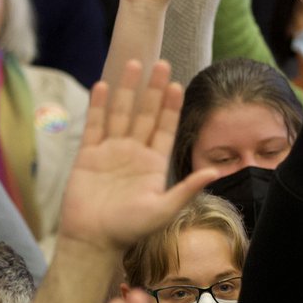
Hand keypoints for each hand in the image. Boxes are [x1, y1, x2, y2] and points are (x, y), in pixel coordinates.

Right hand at [59, 60, 216, 252]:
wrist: (93, 240)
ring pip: (120, 114)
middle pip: (144, 114)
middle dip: (152, 89)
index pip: (165, 128)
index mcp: (153, 164)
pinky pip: (94, 125)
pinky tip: (104, 85)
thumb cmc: (129, 230)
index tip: (178, 84)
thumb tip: (216, 171)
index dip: (171, 106)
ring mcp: (110, 153)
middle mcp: (133, 154)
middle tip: (161, 63)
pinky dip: (99, 106)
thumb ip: (187, 188)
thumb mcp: (164, 209)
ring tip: (133, 63)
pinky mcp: (87, 156)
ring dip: (127, 89)